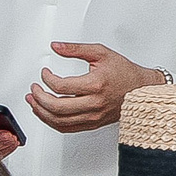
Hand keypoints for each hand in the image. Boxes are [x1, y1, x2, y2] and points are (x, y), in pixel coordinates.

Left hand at [27, 43, 163, 134]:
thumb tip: (56, 46)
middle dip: (39, 98)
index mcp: (96, 85)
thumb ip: (76, 49)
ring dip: (41, 112)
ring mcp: (93, 117)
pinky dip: (52, 122)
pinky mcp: (93, 124)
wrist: (142, 90)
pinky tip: (45, 113)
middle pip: (57, 107)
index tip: (44, 73)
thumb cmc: (125, 72)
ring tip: (33, 102)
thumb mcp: (101, 53)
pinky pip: (67, 129)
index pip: (61, 86)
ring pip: (59, 122)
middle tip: (33, 90)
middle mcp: (94, 104)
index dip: (47, 79)